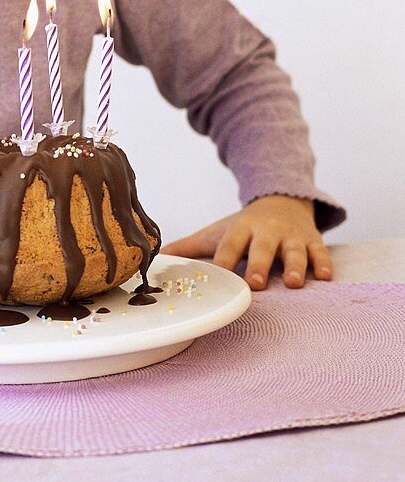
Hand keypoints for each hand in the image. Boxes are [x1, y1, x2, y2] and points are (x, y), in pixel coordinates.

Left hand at [160, 195, 332, 289]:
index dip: (224, 259)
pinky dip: (323, 264)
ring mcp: (292, 236)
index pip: (230, 244)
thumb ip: (190, 247)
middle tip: (256, 282)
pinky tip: (324, 276)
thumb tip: (158, 258)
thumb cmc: (245, 226)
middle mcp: (267, 231)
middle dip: (259, 264)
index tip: (219, 274)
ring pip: (294, 251)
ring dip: (294, 266)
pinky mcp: (313, 240)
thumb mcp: (218, 231)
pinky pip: (320, 252)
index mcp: (241, 228)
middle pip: (262, 248)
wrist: (282, 199)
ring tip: (293, 282)